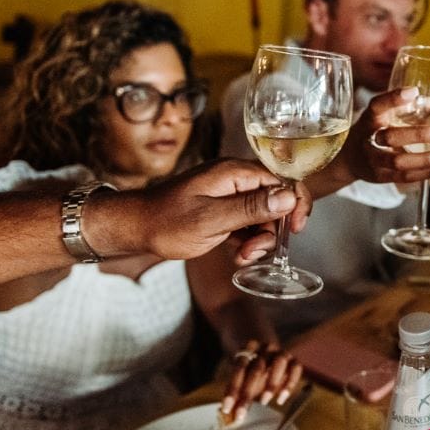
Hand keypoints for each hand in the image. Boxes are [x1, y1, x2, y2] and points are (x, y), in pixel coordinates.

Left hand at [92, 159, 308, 262]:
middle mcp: (235, 180)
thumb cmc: (166, 222)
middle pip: (276, 200)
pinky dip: (247, 241)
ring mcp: (229, 195)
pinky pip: (248, 223)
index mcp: (235, 173)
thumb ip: (252, 208)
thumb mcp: (212, 219)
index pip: (282, 180)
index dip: (295, 204)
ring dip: (259, 240)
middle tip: (256, 252)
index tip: (295, 230)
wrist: (134, 228)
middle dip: (273, 229)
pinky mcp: (223, 210)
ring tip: (242, 257)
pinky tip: (237, 254)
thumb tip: (289, 197)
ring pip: (263, 216)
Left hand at [220, 340, 303, 424]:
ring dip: (271, 383)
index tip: (226, 408)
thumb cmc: (254, 372)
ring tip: (264, 402)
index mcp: (249, 348)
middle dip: (248, 392)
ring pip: (279, 363)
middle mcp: (266, 348)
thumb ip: (238, 393)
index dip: (232, 389)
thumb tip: (230, 413)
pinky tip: (281, 399)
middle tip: (241, 413)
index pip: (239, 368)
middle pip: (257, 368)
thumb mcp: (244, 378)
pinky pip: (295, 369)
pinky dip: (289, 385)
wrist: (272, 354)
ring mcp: (282, 353)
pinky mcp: (295, 361)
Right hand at [341, 87, 429, 183]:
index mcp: (370, 119)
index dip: (393, 99)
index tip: (413, 92)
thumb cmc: (375, 130)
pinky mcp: (380, 177)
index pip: (377, 106)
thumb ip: (413, 107)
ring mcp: (373, 160)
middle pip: (391, 137)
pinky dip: (425, 172)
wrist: (351, 158)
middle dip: (420, 134)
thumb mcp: (386, 115)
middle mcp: (368, 139)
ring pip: (399, 162)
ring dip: (427, 159)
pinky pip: (404, 177)